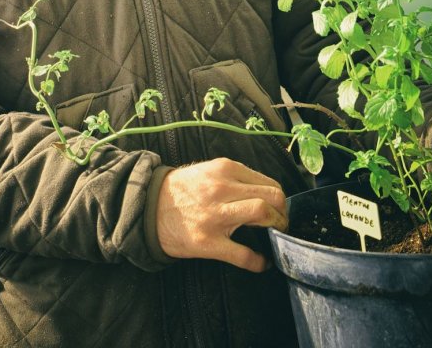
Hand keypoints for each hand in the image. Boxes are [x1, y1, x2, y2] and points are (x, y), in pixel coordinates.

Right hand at [156, 157, 286, 272]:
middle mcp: (222, 188)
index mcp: (224, 169)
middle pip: (271, 196)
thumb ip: (234, 177)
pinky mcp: (208, 242)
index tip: (279, 207)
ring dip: (276, 227)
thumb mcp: (208, 170)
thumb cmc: (181, 189)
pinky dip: (259, 262)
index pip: (267, 182)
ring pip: (262, 214)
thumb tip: (265, 191)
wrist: (149, 207)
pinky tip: (261, 263)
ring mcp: (215, 215)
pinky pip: (244, 254)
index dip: (279, 197)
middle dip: (282, 212)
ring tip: (273, 234)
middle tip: (281, 222)